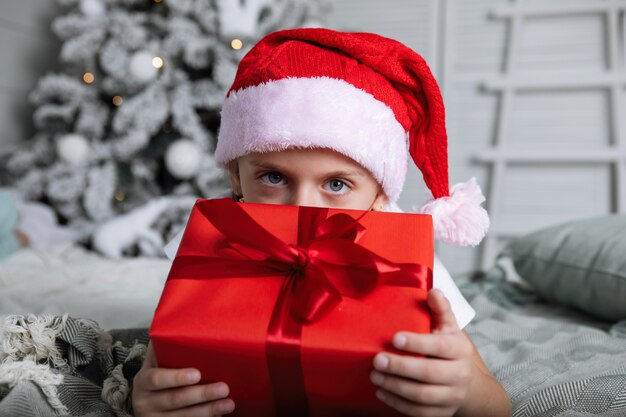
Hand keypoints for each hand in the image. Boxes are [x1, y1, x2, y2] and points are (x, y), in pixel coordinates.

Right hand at [132, 342, 234, 415]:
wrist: (146, 402)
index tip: (197, 374)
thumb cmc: (158, 373)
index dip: (176, 378)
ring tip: (229, 403)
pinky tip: (221, 415)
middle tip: (224, 387)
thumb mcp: (155, 361)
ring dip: (208, 411)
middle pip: (174, 400)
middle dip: (201, 395)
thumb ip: (165, 343)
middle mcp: (145, 402)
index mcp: (143, 381)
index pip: (156, 379)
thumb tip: (182, 314)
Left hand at [370, 289, 474, 416]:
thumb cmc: (451, 349)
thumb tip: (432, 291)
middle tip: (377, 360)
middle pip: (429, 373)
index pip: (440, 346)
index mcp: (460, 350)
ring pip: (422, 395)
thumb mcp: (449, 328)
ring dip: (395, 386)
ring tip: (375, 375)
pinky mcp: (442, 414)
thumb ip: (440, 309)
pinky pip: (418, 412)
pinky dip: (397, 403)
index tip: (395, 338)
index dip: (418, 342)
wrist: (470, 385)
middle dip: (400, 367)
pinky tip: (381, 391)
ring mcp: (452, 396)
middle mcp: (460, 374)